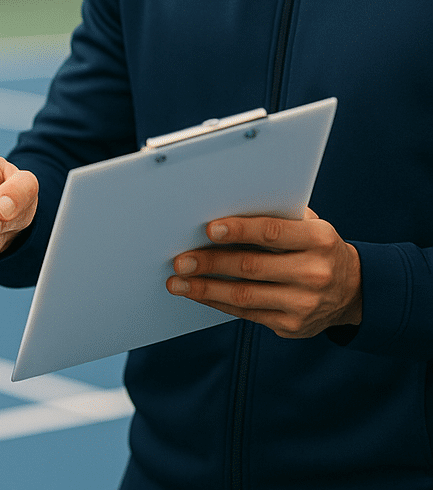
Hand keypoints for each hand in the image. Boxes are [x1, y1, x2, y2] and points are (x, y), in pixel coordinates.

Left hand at [166, 209, 362, 337]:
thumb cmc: (316, 247)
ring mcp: (304, 304)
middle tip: (180, 260)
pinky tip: (198, 294)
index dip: (239, 230)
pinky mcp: (292, 326)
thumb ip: (276, 216)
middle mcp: (314, 273)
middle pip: (252, 267)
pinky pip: (246, 314)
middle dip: (210, 263)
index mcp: (318, 239)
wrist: (354, 290)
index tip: (209, 229)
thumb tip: (225, 206)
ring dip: (205, 288)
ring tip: (177, 282)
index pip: (272, 233)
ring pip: (245, 296)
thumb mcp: (309, 225)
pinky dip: (218, 302)